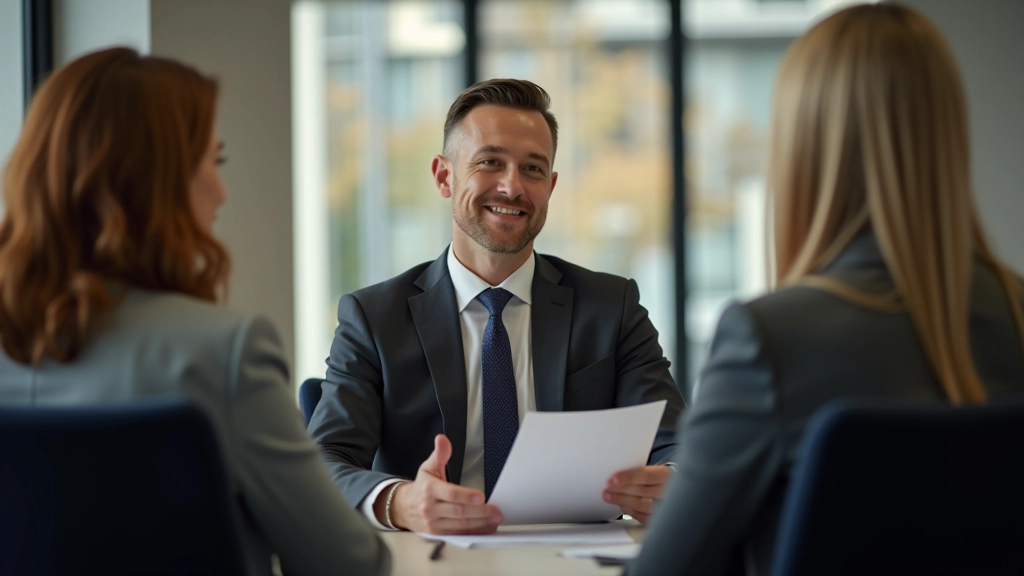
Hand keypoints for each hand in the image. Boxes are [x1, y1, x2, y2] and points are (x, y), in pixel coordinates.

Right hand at [387, 434, 502, 533]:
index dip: (466, 496)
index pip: (450, 494)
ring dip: (480, 523)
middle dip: (479, 512)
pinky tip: (485, 528)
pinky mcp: (437, 533)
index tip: (480, 497)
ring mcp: (434, 522)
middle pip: (458, 511)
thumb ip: (439, 454)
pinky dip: (473, 532)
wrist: (403, 507)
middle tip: (495, 510)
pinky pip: (458, 534)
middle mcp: (430, 507)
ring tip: (494, 519)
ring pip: (460, 525)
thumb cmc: (420, 487)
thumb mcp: (427, 468)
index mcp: (429, 489)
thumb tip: (442, 439)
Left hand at [603, 465, 672, 523]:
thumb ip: (637, 471)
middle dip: (622, 490)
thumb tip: (616, 475)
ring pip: (643, 506)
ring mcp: (665, 506)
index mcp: (666, 475)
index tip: (613, 479)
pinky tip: (621, 505)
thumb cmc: (655, 477)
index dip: (629, 478)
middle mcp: (668, 491)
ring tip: (609, 497)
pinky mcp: (659, 518)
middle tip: (607, 488)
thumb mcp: (650, 468)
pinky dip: (630, 511)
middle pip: (644, 491)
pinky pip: (643, 517)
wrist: (668, 488)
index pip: (647, 476)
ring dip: (623, 501)